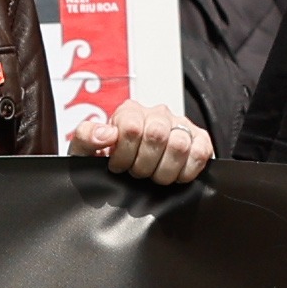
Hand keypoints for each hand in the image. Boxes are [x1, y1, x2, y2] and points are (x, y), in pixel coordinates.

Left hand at [89, 99, 212, 187]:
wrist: (128, 174)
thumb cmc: (109, 161)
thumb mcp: (86, 151)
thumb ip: (86, 137)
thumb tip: (107, 134)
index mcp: (130, 111)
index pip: (132, 127)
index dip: (123, 154)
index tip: (118, 166)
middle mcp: (158, 114)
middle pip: (157, 135)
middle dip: (143, 164)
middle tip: (137, 173)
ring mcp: (181, 126)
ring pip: (179, 145)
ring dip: (164, 171)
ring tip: (154, 176)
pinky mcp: (200, 140)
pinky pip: (200, 153)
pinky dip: (186, 171)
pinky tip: (173, 176)